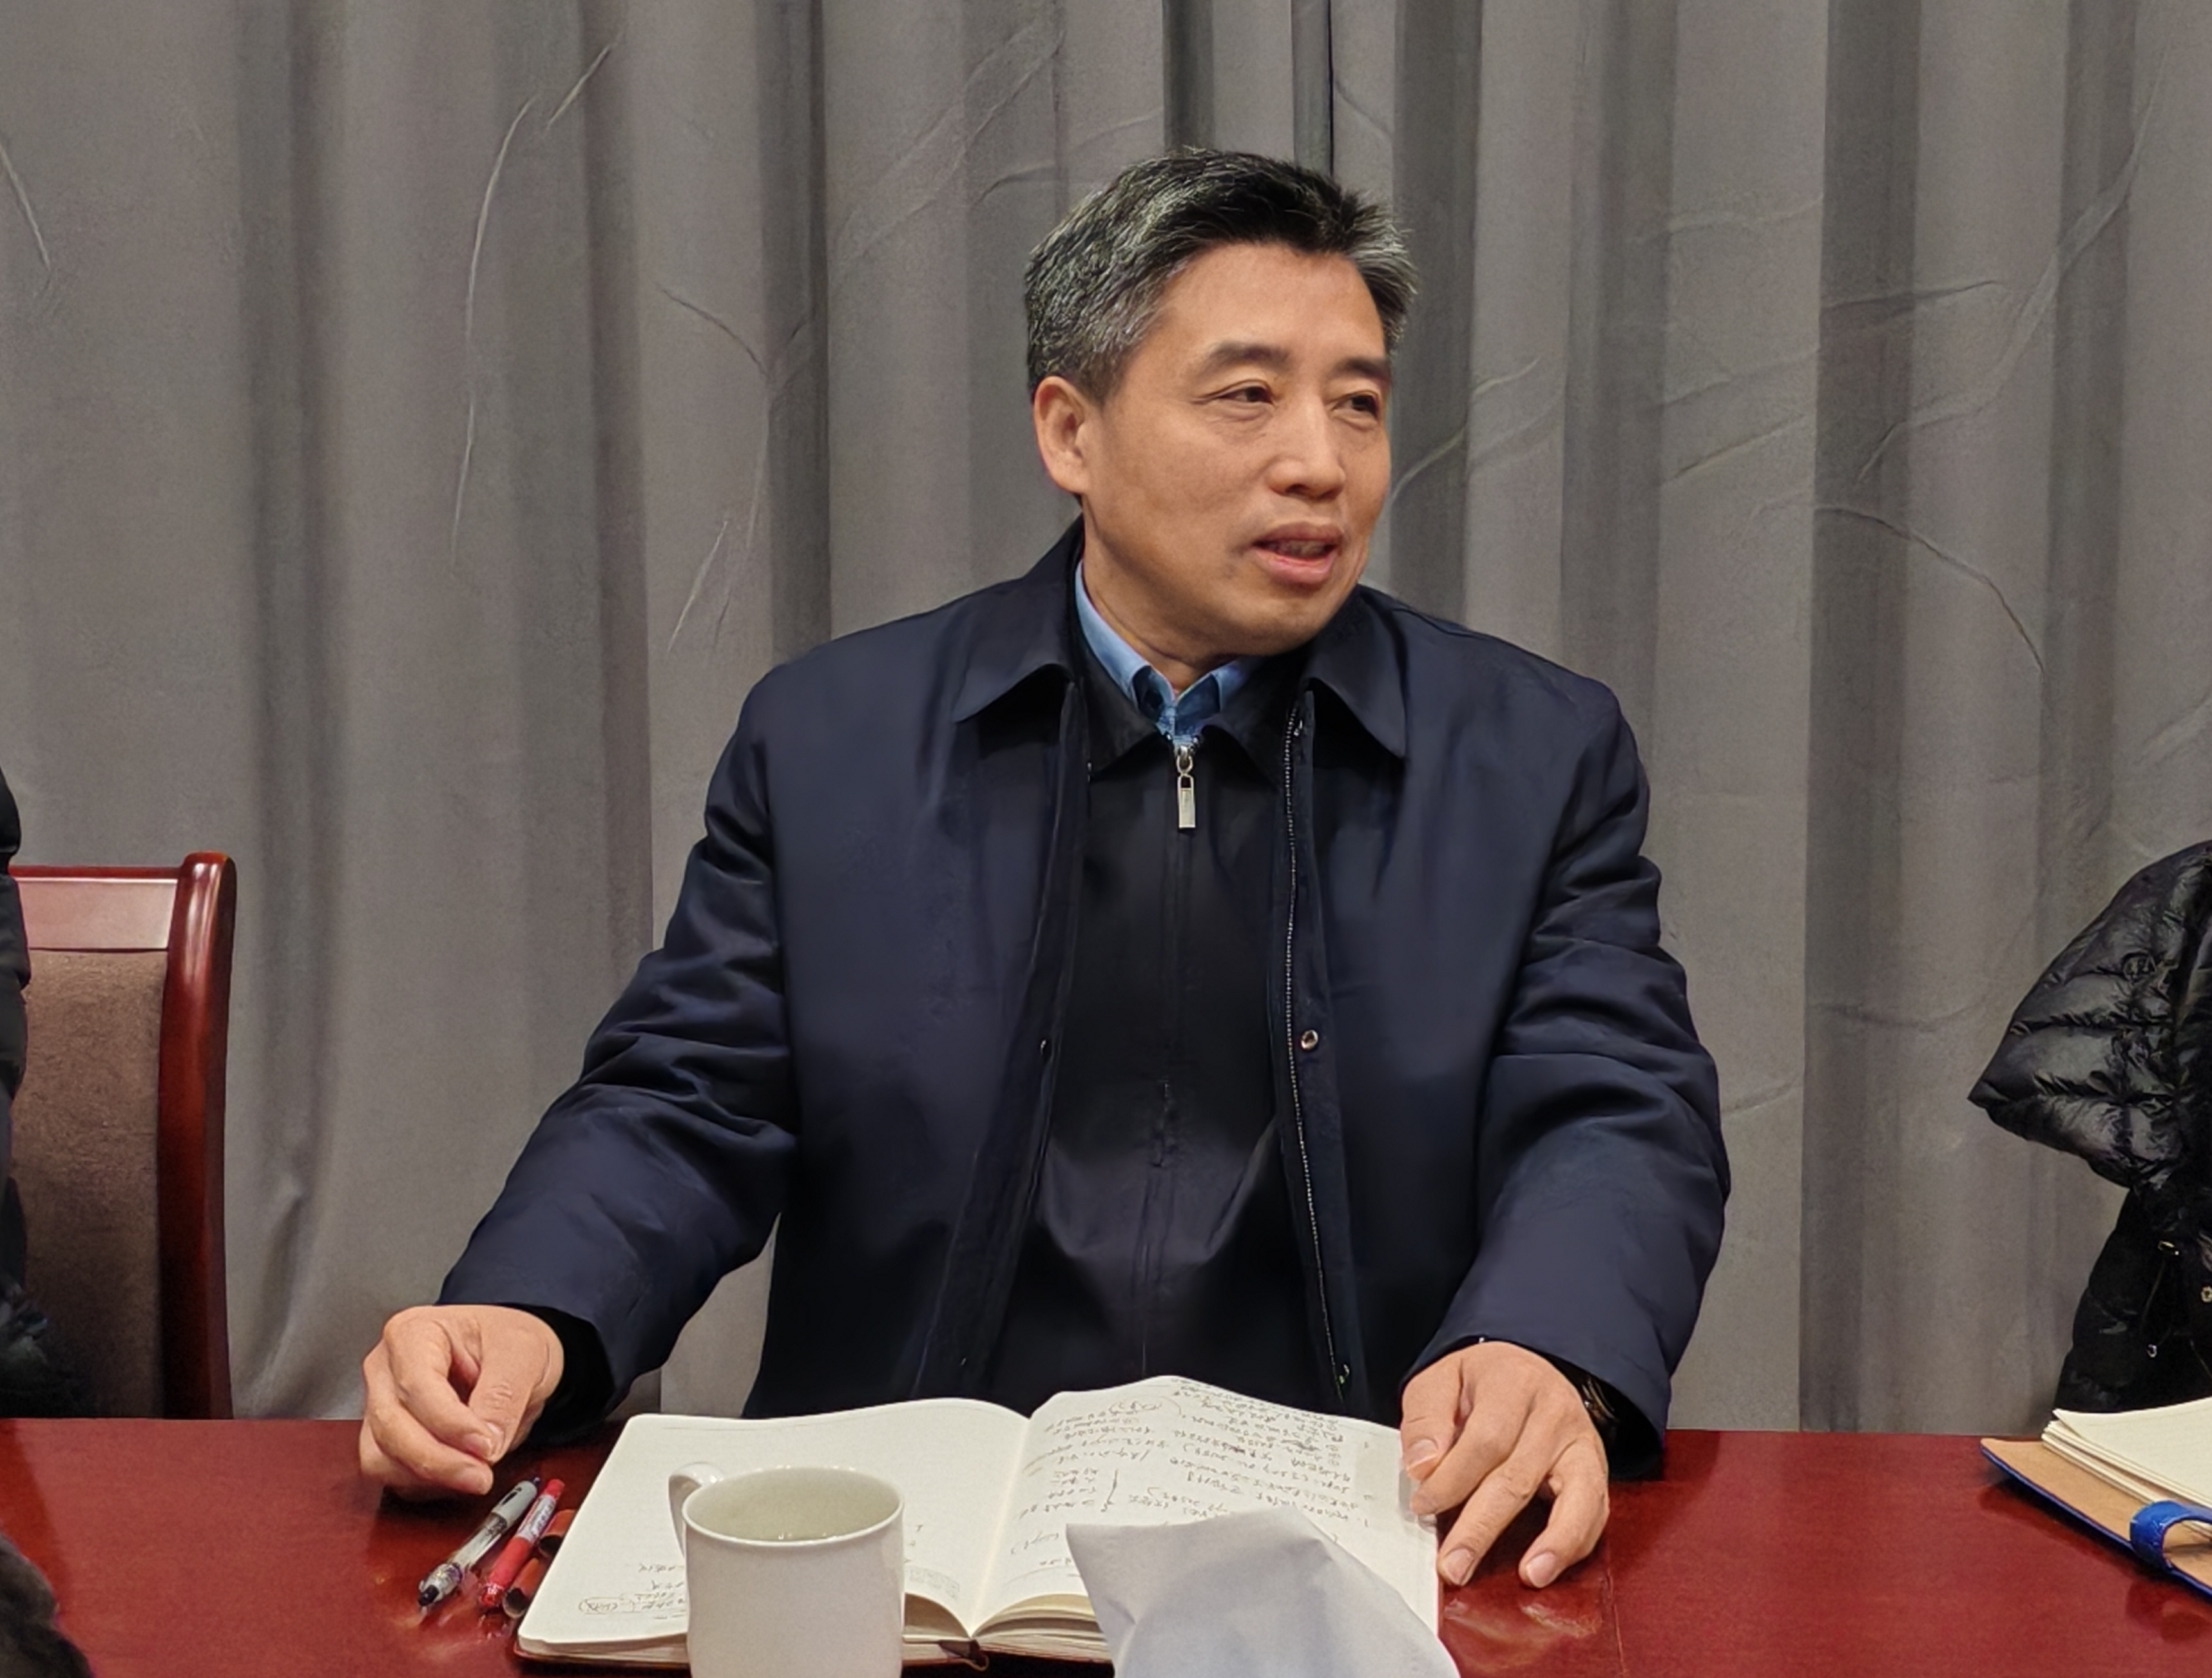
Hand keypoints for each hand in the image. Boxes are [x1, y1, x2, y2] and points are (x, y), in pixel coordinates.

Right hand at [358, 1304, 564, 1496]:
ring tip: (476, 1474)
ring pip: (381, 1458)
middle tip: (481, 1476)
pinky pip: (390, 1476)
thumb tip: (486, 1444)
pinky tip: (458, 1476)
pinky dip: (424, 1485)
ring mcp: (380, 1406)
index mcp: (413, 1332)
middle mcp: (385, 1369)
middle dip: (438, 1460)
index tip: (486, 1445)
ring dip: (428, 1477)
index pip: (416, 1385)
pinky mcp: (385, 1440)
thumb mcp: (523, 1352)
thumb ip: (503, 1395)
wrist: (508, 1355)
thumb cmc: (507, 1341)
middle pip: (391, 1426)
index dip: (450, 1423)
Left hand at [1399, 1341, 1608, 1589]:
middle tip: (1454, 1566)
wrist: (1525, 1370)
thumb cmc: (1479, 1383)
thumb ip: (1426, 1419)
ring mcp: (1581, 1442)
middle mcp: (1554, 1411)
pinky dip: (1574, 1543)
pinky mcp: (1595, 1469)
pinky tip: (1549, 1567)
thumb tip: (1423, 1467)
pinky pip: (1595, 1511)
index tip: (1422, 1505)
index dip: (1452, 1480)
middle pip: (1519, 1476)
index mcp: (1513, 1381)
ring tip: (1529, 1576)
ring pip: (1573, 1498)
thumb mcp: (1441, 1380)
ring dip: (1551, 1542)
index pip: (1485, 1440)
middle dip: (1482, 1527)